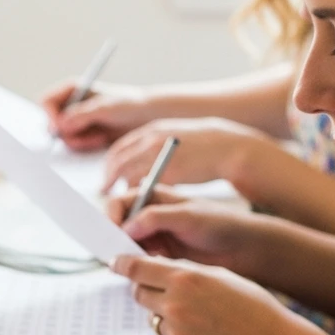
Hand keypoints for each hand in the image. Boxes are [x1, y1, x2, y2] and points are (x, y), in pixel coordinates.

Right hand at [41, 81, 153, 152]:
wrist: (145, 118)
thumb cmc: (128, 105)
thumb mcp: (105, 108)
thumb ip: (81, 115)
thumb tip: (60, 125)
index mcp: (72, 89)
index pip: (47, 101)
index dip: (50, 115)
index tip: (60, 128)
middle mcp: (70, 104)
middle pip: (51, 122)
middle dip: (68, 133)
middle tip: (88, 133)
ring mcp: (74, 120)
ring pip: (61, 137)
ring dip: (80, 141)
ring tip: (100, 136)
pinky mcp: (81, 134)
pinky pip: (72, 145)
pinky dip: (85, 146)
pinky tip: (100, 140)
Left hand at [102, 117, 259, 191]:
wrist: (229, 147)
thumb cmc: (204, 146)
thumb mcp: (174, 137)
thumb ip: (154, 146)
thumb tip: (138, 161)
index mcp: (151, 131)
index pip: (119, 149)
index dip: (111, 165)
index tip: (108, 177)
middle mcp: (150, 141)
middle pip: (118, 162)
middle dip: (110, 178)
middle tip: (106, 191)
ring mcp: (158, 156)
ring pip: (129, 175)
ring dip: (124, 189)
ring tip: (122, 200)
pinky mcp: (169, 173)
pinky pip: (146, 186)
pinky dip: (141, 195)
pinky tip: (143, 203)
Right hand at [108, 193, 261, 270]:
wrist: (242, 248)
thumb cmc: (219, 224)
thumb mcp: (187, 217)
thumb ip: (155, 218)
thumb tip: (125, 226)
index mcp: (154, 196)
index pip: (121, 202)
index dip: (111, 216)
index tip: (110, 232)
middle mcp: (150, 214)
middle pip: (119, 223)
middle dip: (113, 236)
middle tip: (112, 252)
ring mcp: (155, 234)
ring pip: (126, 242)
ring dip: (124, 251)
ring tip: (127, 262)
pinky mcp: (160, 254)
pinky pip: (139, 258)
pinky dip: (135, 263)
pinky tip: (140, 269)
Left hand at [111, 253, 294, 334]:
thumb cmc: (251, 306)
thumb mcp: (218, 275)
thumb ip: (184, 270)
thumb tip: (157, 267)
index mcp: (185, 278)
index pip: (137, 268)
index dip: (123, 264)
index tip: (115, 263)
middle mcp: (174, 304)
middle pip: (139, 292)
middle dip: (148, 289)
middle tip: (168, 292)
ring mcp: (175, 332)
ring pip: (154, 316)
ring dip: (166, 313)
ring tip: (200, 317)